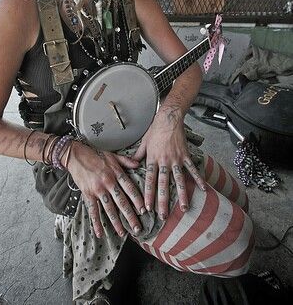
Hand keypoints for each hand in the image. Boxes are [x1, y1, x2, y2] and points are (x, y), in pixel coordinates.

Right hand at [67, 143, 144, 237]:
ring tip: (123, 233)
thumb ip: (126, 161)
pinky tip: (100, 232)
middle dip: (130, 216)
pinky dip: (96, 222)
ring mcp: (98, 189)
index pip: (130, 188)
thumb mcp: (113, 155)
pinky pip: (93, 210)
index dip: (137, 200)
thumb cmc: (95, 155)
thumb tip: (138, 163)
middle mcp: (108, 182)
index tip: (144, 210)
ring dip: (116, 222)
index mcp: (116, 172)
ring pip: (109, 208)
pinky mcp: (87, 193)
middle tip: (137, 228)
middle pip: (121, 202)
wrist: (76, 155)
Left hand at [133, 105, 205, 219]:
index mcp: (152, 159)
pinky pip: (192, 169)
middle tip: (163, 216)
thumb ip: (137, 155)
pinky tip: (204, 189)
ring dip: (181, 195)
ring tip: (184, 208)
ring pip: (178, 180)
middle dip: (163, 201)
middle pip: (163, 185)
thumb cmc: (155, 130)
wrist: (169, 118)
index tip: (148, 207)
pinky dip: (198, 179)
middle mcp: (164, 161)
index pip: (150, 181)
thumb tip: (131, 164)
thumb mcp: (143, 142)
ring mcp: (176, 159)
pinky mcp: (186, 156)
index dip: (148, 194)